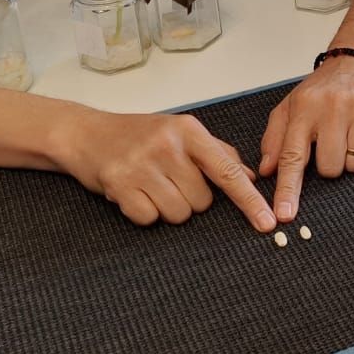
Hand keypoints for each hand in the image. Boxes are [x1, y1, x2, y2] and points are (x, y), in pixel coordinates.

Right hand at [62, 109, 273, 230]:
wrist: (85, 133)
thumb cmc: (139, 135)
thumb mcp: (180, 133)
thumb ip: (218, 153)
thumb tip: (251, 176)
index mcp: (188, 131)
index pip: (227, 170)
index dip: (249, 199)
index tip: (268, 222)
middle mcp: (166, 145)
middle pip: (202, 201)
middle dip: (190, 198)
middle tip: (168, 179)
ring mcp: (141, 165)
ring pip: (178, 213)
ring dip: (167, 207)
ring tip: (150, 185)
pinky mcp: (118, 184)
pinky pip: (149, 218)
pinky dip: (144, 212)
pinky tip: (133, 192)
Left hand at [259, 54, 353, 222]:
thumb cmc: (319, 91)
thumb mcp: (289, 109)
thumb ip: (274, 139)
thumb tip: (266, 171)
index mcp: (302, 110)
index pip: (292, 156)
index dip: (288, 189)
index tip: (285, 214)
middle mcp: (330, 108)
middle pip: (330, 167)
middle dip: (330, 165)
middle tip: (331, 143)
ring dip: (352, 157)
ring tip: (349, 134)